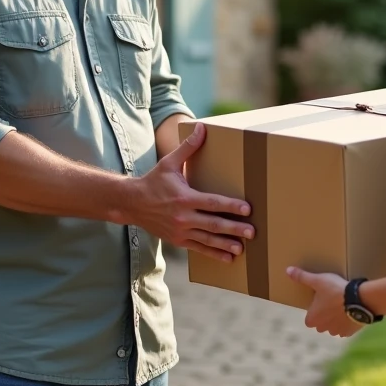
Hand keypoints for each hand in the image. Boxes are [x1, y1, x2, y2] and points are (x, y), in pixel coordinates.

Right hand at [127, 122, 252, 261]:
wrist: (132, 204)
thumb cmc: (153, 181)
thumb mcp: (169, 163)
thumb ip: (188, 147)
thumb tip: (202, 128)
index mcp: (184, 198)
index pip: (212, 203)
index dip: (230, 206)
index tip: (247, 209)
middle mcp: (183, 217)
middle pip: (213, 224)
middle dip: (234, 228)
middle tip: (252, 232)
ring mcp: (180, 231)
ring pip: (207, 239)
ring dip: (226, 244)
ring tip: (243, 248)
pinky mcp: (178, 240)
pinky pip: (199, 248)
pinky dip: (214, 253)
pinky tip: (228, 258)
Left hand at [286, 267, 361, 337]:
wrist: (358, 300)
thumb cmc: (335, 290)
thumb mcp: (317, 280)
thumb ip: (302, 277)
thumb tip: (287, 270)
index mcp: (312, 319)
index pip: (309, 318)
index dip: (314, 309)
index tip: (320, 301)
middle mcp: (322, 328)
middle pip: (321, 323)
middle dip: (325, 316)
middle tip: (332, 301)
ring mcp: (337, 332)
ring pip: (333, 327)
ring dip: (336, 319)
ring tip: (343, 305)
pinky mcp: (349, 332)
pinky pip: (345, 328)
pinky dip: (347, 322)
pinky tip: (350, 311)